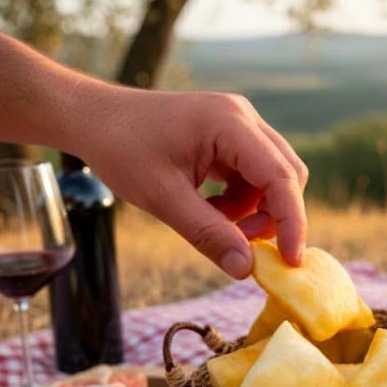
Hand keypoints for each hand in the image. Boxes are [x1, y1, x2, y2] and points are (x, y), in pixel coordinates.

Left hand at [66, 86, 307, 278]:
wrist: (94, 118)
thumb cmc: (122, 149)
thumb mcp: (162, 198)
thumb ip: (207, 233)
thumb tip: (246, 269)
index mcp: (230, 123)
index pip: (281, 177)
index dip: (292, 222)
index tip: (291, 261)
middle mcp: (243, 118)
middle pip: (286, 176)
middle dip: (272, 216)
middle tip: (241, 244)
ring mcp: (238, 124)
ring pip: (272, 178)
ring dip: (253, 210)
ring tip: (213, 221)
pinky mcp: (230, 135)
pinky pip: (253, 174)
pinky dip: (240, 200)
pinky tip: (209, 207)